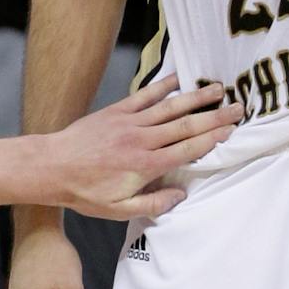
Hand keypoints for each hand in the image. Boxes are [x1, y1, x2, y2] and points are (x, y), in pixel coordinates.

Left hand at [40, 76, 240, 218]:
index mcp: (146, 166)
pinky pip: (143, 96)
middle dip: (215, 116)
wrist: (49, 167)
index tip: (232, 130)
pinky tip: (178, 78)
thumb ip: (152, 204)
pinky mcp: (115, 112)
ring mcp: (128, 123)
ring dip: (196, 98)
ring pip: (169, 108)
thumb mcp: (117, 209)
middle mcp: (141, 141)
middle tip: (240, 107)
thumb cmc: (82, 191)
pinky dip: (162, 87)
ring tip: (218, 88)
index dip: (212, 138)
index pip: (188, 150)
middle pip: (186, 126)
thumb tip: (181, 196)